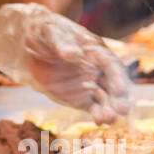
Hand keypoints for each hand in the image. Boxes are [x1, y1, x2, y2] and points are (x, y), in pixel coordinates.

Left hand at [0, 3, 131, 123]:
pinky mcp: (81, 98)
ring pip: (106, 98)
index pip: (111, 64)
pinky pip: (94, 107)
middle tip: (122, 110)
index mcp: (96, 50)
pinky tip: (100, 121)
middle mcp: (98, 69)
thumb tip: (74, 54)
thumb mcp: (51, 32)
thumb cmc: (45, 33)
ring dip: (110, 109)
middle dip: (119, 97)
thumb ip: (62, 42)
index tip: (119, 90)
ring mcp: (90, 84)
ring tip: (110, 119)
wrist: (30, 46)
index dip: (118, 77)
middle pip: (114, 84)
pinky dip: (98, 114)